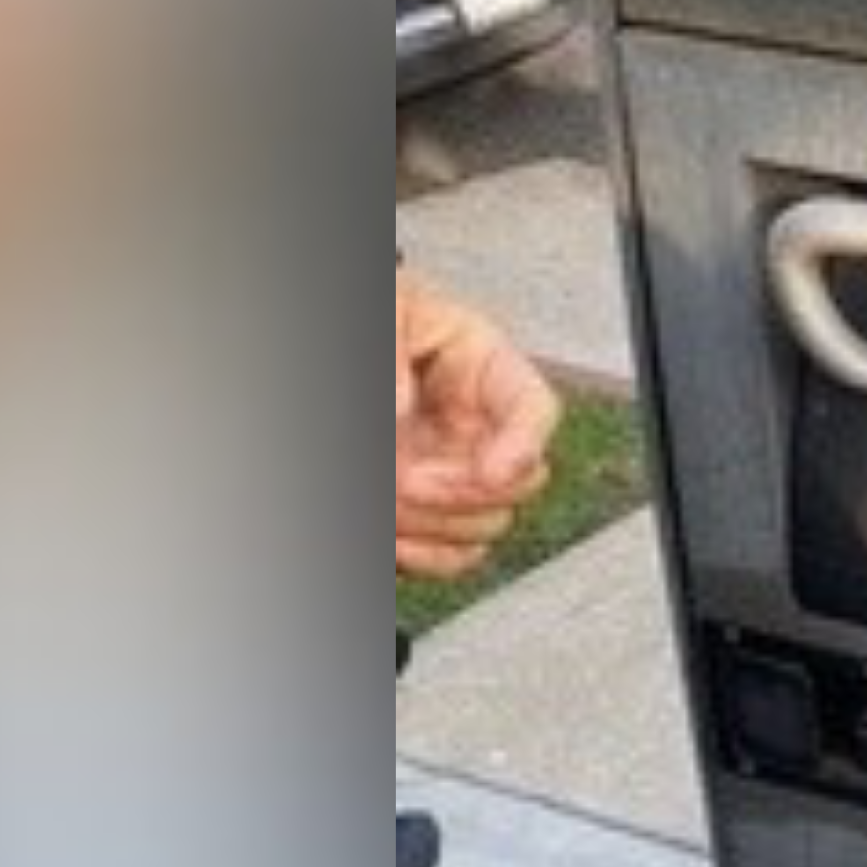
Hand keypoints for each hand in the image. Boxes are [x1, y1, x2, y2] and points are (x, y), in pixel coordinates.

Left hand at [396, 269, 559, 579]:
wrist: (331, 338)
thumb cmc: (386, 314)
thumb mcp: (390, 309)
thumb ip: (394, 353)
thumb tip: (400, 409)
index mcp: (483, 367)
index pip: (534, 409)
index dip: (525, 445)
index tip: (493, 471)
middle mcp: (480, 425)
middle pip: (519, 482)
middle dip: (464, 492)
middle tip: (408, 481)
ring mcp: (457, 470)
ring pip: (485, 525)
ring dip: (436, 525)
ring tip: (388, 503)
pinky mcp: (430, 507)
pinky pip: (451, 553)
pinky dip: (425, 557)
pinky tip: (395, 541)